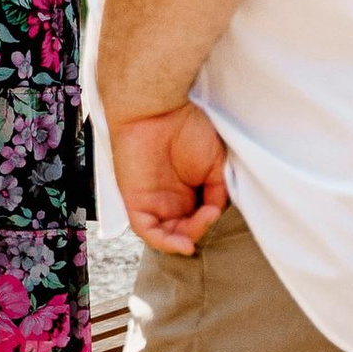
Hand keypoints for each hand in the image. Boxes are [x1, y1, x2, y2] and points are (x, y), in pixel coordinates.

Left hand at [109, 101, 230, 257]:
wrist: (158, 108)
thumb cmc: (187, 128)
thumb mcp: (215, 163)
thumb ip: (218, 191)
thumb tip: (215, 213)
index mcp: (186, 190)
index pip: (197, 219)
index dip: (208, 223)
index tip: (217, 213)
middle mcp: (168, 198)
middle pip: (182, 230)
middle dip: (197, 231)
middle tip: (209, 218)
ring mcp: (151, 201)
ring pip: (166, 234)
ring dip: (183, 240)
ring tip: (195, 233)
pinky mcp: (134, 201)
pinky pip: (147, 230)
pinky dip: (164, 242)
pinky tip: (183, 244)